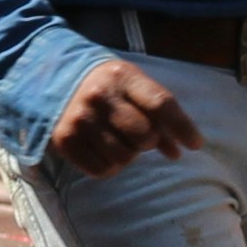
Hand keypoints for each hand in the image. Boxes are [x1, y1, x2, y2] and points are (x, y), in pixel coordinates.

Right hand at [45, 59, 201, 178]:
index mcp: (121, 76)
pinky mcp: (64, 140)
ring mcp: (79, 119)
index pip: (161, 104)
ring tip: (119, 140)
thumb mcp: (133, 86)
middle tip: (141, 136)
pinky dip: (110, 166)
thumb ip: (159, 114)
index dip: (183, 127)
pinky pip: (103, 170)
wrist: (51, 79)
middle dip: (150, 141)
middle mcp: (98, 97)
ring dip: (129, 154)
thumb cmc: (106, 86)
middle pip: (145, 135)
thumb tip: (181, 150)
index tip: (195, 145)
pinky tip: (104, 150)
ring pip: (125, 157)